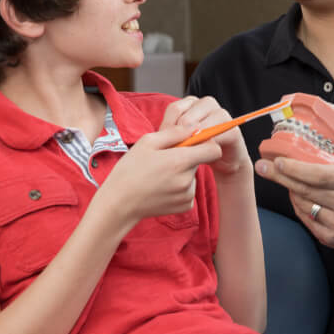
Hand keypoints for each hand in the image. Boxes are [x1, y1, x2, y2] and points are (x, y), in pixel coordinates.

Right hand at [103, 123, 221, 223]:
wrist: (119, 203)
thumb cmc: (130, 169)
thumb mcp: (148, 142)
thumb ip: (175, 132)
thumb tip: (195, 127)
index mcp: (180, 161)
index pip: (214, 150)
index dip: (207, 143)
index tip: (195, 141)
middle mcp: (187, 179)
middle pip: (200, 161)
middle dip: (188, 156)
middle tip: (165, 158)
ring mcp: (187, 194)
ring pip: (193, 175)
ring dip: (182, 172)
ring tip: (160, 174)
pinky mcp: (185, 206)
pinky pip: (189, 189)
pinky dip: (179, 187)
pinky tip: (161, 187)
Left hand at [160, 96, 251, 177]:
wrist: (223, 160)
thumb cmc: (198, 147)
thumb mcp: (181, 137)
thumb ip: (171, 132)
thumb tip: (161, 136)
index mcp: (192, 102)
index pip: (174, 109)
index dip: (168, 129)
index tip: (167, 144)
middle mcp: (207, 103)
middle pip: (186, 119)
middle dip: (180, 139)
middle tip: (177, 153)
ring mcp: (221, 114)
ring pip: (200, 127)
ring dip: (192, 144)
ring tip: (189, 155)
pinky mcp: (232, 130)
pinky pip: (214, 138)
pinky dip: (206, 149)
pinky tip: (202, 157)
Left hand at [254, 107, 333, 248]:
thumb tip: (321, 105)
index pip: (320, 175)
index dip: (295, 168)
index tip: (276, 159)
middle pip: (306, 190)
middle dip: (280, 177)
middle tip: (262, 166)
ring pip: (303, 205)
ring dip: (290, 190)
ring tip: (287, 178)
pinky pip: (305, 219)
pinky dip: (298, 206)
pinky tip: (300, 196)